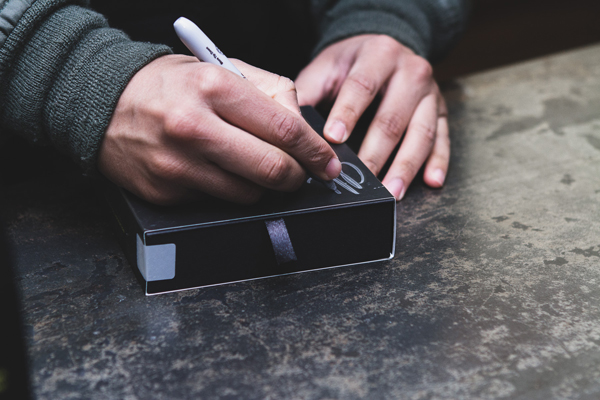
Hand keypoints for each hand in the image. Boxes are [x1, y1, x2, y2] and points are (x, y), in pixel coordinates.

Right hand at [98, 55, 340, 204]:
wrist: (102, 104)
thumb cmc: (170, 85)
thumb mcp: (221, 70)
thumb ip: (271, 94)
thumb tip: (305, 131)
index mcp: (215, 87)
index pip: (285, 129)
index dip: (316, 152)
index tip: (328, 164)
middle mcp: (195, 127)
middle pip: (273, 169)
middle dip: (297, 177)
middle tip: (302, 175)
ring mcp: (178, 165)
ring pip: (250, 194)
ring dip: (263, 186)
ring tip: (251, 165)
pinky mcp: (166, 192)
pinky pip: (218, 201)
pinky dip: (229, 190)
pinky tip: (215, 170)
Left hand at [295, 35, 448, 199]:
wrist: (386, 49)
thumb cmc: (352, 63)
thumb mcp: (327, 66)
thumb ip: (308, 91)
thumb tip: (288, 125)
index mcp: (379, 55)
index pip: (363, 86)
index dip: (348, 113)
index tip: (333, 139)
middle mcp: (411, 72)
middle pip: (393, 118)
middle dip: (376, 152)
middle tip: (361, 179)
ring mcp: (430, 94)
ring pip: (421, 133)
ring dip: (407, 166)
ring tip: (392, 192)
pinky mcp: (441, 112)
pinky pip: (443, 139)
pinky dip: (439, 162)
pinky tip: (432, 182)